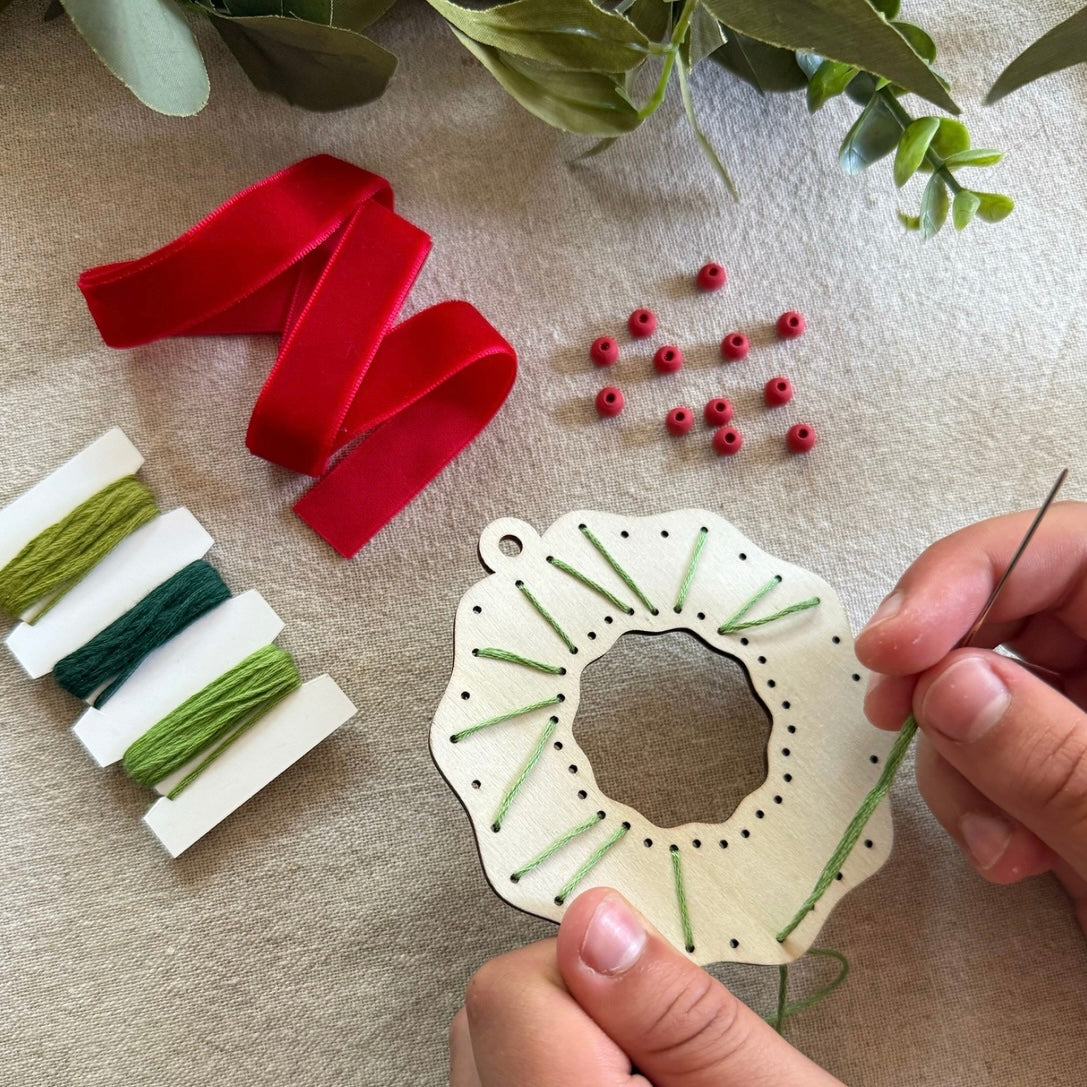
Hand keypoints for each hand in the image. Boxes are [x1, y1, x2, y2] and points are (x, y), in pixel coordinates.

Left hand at [450, 887, 843, 1085]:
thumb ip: (678, 1013)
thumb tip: (596, 920)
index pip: (508, 993)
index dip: (594, 977)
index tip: (656, 1012)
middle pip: (488, 1021)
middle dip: (576, 1010)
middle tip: (659, 1064)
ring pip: (486, 1059)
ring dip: (555, 1054)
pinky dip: (544, 1086)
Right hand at [855, 501, 1086, 933]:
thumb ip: (1063, 766)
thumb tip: (948, 685)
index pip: (1075, 548)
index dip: (972, 573)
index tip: (898, 642)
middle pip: (1016, 614)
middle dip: (946, 669)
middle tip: (897, 709)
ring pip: (987, 688)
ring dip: (962, 758)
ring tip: (999, 839)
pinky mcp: (1076, 773)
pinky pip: (995, 753)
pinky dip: (979, 800)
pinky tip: (1012, 854)